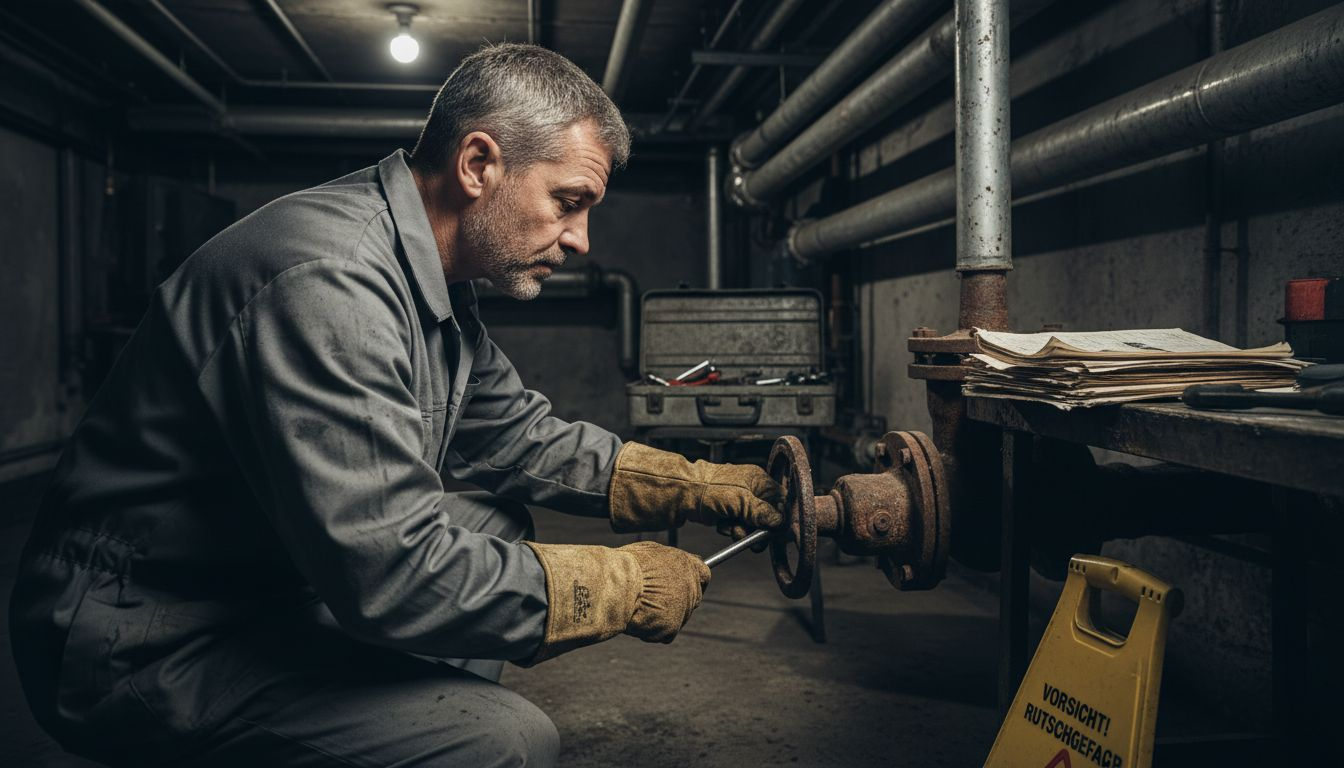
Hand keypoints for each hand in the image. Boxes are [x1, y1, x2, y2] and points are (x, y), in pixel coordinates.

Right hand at [519, 540, 710, 662]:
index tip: (682, 583)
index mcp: (687, 565)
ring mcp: (683, 609)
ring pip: (676, 618)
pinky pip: (663, 634)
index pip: (703, 574)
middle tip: (653, 600)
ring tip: (637, 608)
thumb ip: (664, 563)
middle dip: (675, 600)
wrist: (614, 585)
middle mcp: (690, 587)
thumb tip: (665, 568)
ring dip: (660, 616)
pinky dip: (651, 631)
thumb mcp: (647, 553)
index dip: (693, 579)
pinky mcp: (671, 628)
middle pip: (692, 598)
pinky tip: (637, 621)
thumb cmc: (624, 565)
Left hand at [607, 442, 783, 532]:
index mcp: (758, 479)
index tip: (774, 531)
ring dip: (743, 529)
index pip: (780, 499)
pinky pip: (736, 523)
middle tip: (751, 536)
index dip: (779, 516)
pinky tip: (723, 526)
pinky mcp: (725, 508)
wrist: (679, 493)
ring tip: (731, 528)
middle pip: (766, 512)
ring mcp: (737, 497)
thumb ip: (763, 512)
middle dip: (758, 527)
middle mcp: (750, 486)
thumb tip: (779, 522)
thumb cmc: (708, 489)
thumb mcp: (740, 501)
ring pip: (750, 521)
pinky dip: (731, 528)